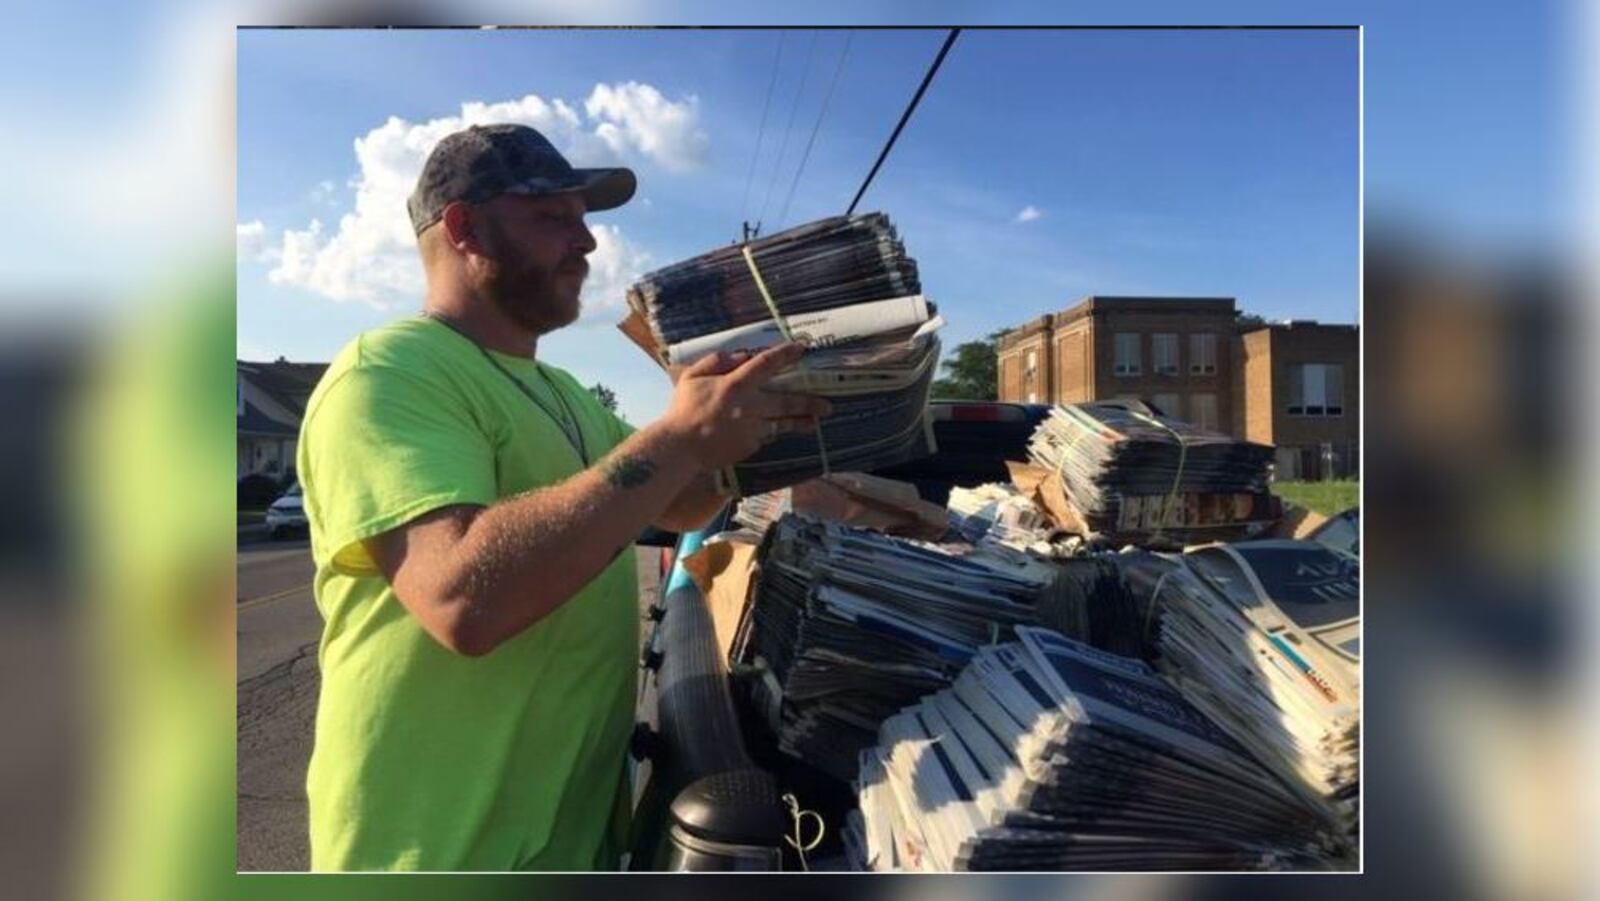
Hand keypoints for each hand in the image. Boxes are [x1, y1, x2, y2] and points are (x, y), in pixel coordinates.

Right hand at [660, 342, 832, 469]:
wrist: (680, 448)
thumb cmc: (682, 410)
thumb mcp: (693, 377)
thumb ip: (716, 361)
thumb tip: (741, 355)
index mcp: (735, 385)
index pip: (766, 365)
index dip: (785, 355)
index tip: (801, 349)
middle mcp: (750, 407)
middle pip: (787, 402)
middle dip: (809, 403)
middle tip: (828, 405)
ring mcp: (752, 430)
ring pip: (781, 424)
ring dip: (799, 423)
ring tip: (813, 423)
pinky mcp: (750, 447)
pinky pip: (764, 437)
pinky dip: (768, 433)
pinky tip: (771, 433)